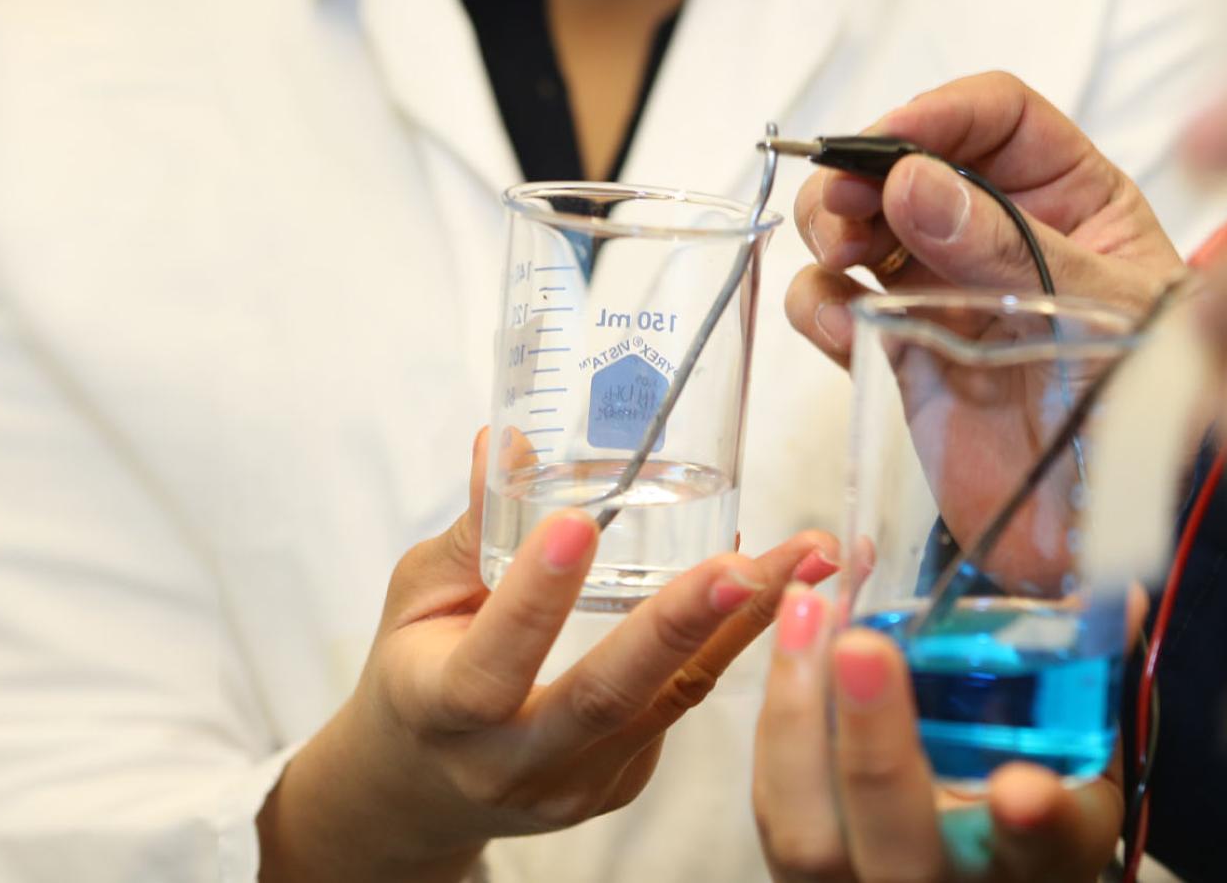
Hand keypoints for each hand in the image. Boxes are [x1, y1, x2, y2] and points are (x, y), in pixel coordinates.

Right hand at [259, 428, 838, 881]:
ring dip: (746, 624)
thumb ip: (473, 529)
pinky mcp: (624, 784)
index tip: (575, 526)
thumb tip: (508, 437)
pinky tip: (793, 589)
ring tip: (809, 559)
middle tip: (739, 565)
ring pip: (670, 701)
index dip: (533, 601)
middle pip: (605, 699)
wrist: (424, 789)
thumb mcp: (421, 597)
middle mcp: (512, 762)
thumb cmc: (418, 673)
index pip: (490, 665)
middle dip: (678, 627)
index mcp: (440, 711)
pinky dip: (739, 642)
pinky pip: (685, 706)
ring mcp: (576, 784)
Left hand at [754, 586, 1143, 881]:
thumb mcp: (1074, 763)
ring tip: (805, 615)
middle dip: (875, 746)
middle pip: (898, 850)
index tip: (1021, 789)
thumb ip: (1085, 685)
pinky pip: (773, 803)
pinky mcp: (796, 868)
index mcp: (1035, 866)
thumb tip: (1114, 597)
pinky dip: (776, 718)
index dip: (1032, 823)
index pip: (1040, 851)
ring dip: (799, 716)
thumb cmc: (1020, 814)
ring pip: (808, 834)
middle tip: (862, 647)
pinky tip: (789, 640)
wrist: (961, 876)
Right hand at [786, 73, 1185, 583]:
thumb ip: (1004, 249)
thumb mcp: (1098, 312)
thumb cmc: (1148, 411)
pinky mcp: (900, 352)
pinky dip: (816, 306)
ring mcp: (942, 292)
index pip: (996, 118)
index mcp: (1070, 199)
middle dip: (862, 173)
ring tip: (841, 258)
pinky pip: (834, 309)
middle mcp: (996, 235)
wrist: (1119, 531)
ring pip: (856, 228)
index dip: (937, 116)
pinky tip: (836, 325)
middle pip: (906, 163)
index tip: (888, 146)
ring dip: (830, 228)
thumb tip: (909, 184)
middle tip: (846, 210)